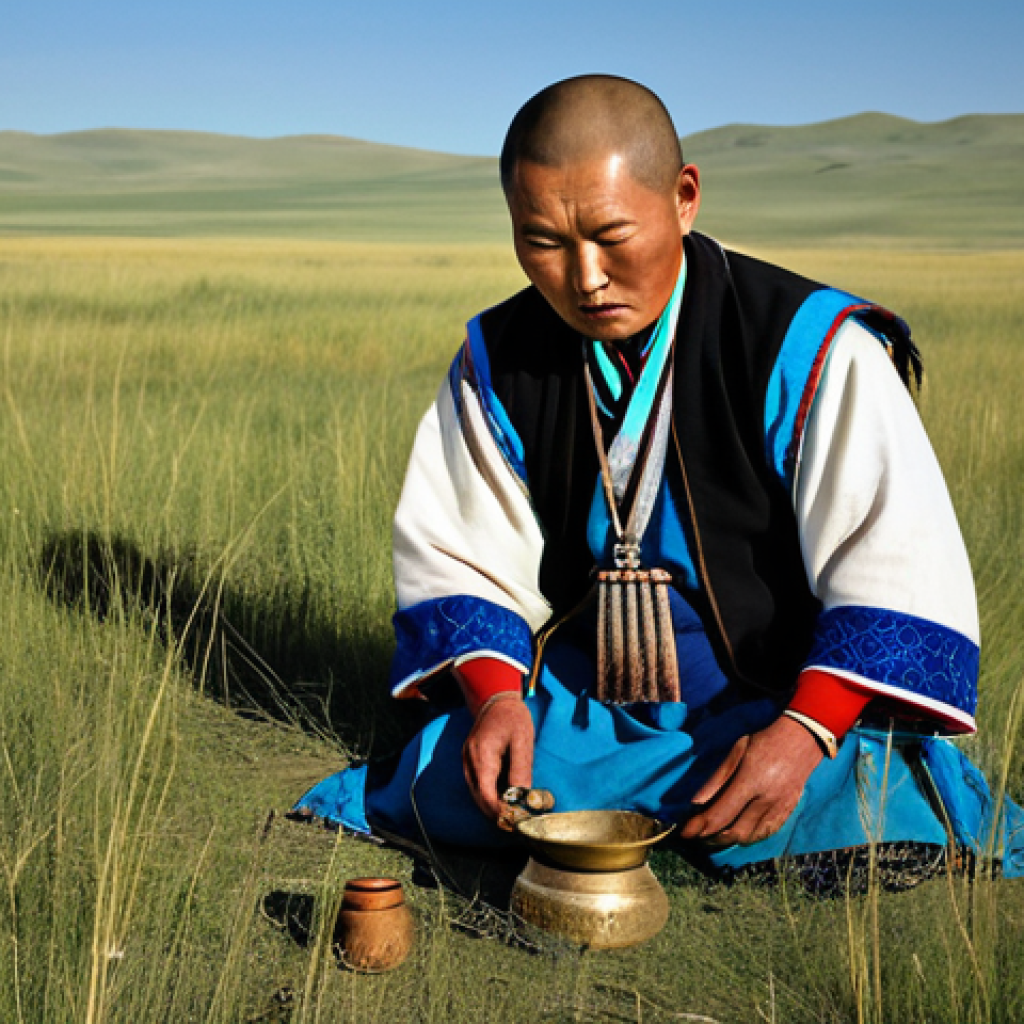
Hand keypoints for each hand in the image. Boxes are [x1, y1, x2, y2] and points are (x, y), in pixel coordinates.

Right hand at [462, 695, 534, 820]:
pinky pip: (475, 783)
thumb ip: (521, 769)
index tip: (515, 821)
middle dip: (495, 813)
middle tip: (516, 824)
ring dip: (490, 806)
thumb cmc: (513, 717)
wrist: (496, 698)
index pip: (486, 794)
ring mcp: (467, 759)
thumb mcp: (523, 741)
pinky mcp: (469, 759)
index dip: (499, 811)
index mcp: (482, 755)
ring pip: (475, 792)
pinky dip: (487, 794)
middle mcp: (469, 760)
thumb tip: (521, 798)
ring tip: (511, 814)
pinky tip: (502, 798)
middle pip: (478, 797)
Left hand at [678, 715, 823, 846]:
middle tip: (697, 835)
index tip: (684, 833)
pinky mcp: (787, 812)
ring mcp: (779, 809)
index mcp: (750, 782)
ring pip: (750, 837)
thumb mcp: (736, 752)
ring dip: (728, 841)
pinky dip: (748, 837)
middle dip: (711, 839)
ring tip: (712, 835)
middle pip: (734, 832)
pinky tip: (736, 832)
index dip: (699, 827)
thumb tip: (695, 803)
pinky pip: (765, 834)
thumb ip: (716, 780)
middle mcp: (766, 800)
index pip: (721, 814)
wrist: (802, 740)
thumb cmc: (764, 742)